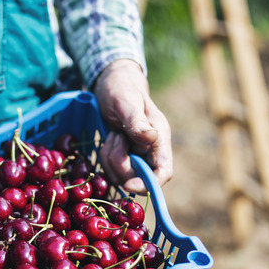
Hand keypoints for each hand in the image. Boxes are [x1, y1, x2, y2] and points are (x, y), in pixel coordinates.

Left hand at [93, 59, 172, 190]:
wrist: (112, 84)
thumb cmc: (122, 89)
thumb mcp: (127, 103)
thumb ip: (137, 122)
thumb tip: (151, 138)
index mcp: (159, 139)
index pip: (163, 172)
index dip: (149, 184)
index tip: (129, 184)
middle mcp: (150, 151)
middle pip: (137, 177)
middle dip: (119, 163)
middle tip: (115, 137)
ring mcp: (136, 155)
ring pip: (120, 175)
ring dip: (110, 157)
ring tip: (113, 134)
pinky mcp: (123, 157)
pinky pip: (111, 169)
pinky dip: (105, 156)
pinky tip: (110, 139)